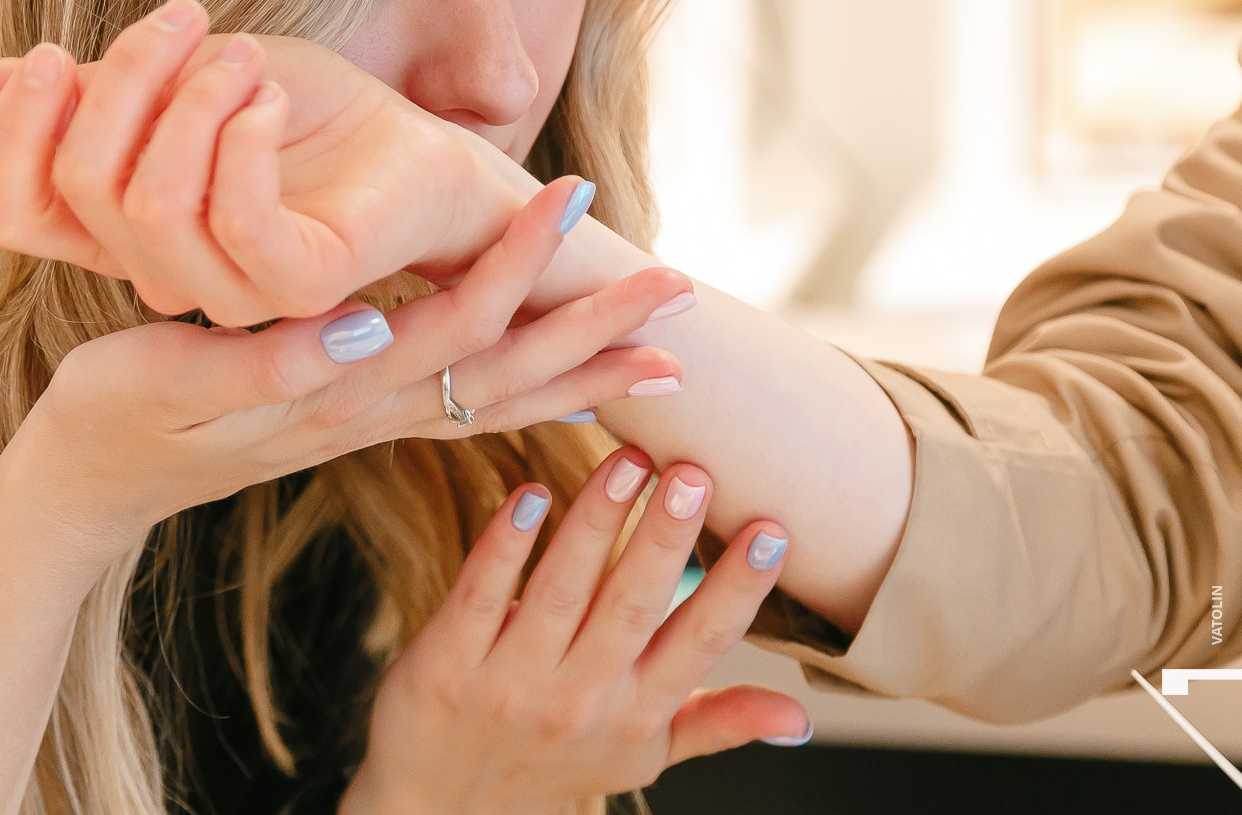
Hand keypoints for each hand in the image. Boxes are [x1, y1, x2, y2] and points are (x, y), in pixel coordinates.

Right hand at [0, 0, 564, 326]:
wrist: (414, 148)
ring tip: (247, 58)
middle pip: (79, 184)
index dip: (12, 134)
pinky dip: (245, 135)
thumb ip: (90, 95)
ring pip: (150, 204)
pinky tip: (275, 101)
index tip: (52, 50)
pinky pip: (236, 218)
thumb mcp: (178, 82)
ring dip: (193, 98)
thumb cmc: (298, 113)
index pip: (11, 215)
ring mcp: (230, 289)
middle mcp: (162, 272)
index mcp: (120, 231)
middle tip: (188, 15)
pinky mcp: (302, 284)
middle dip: (123, 75)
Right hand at [4, 174, 690, 557]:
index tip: (577, 200)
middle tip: (681, 289)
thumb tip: (365, 327)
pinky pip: (460, 414)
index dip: (520, 261)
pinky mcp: (347, 424)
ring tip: (658, 355)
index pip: (455, 323)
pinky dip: (526, 401)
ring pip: (496, 402)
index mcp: (333, 390)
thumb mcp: (170, 385)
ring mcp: (362, 425)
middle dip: (594, 330)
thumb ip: (270, 364)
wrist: (86, 486)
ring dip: (580, 372)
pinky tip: (558, 389)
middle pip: (507, 373)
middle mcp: (366, 412)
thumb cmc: (114, 420)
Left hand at [340, 451, 808, 814]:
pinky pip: (480, 594)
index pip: (700, 643)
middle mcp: (580, 698)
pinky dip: (504, 545)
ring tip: (627, 461)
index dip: (738, 590)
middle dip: (664, 539)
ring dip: (595, 521)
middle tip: (693, 472)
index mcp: (636, 712)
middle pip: (632, 607)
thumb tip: (799, 718)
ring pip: (561, 589)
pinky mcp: (447, 662)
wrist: (442, 809)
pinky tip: (530, 495)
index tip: (770, 531)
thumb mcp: (641, 752)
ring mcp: (510, 681)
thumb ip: (716, 721)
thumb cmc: (552, 764)